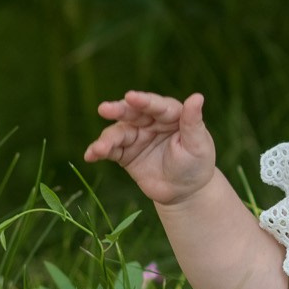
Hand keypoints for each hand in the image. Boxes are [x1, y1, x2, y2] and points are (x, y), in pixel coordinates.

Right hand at [82, 90, 217, 206]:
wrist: (183, 191)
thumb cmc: (196, 164)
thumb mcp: (198, 145)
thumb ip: (193, 122)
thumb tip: (197, 96)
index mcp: (172, 115)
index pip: (157, 106)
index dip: (144, 101)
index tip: (130, 97)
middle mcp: (151, 121)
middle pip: (133, 113)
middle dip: (118, 110)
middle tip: (104, 109)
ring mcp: (136, 136)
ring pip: (118, 132)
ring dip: (107, 138)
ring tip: (100, 148)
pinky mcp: (125, 152)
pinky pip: (110, 150)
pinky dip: (99, 151)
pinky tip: (90, 155)